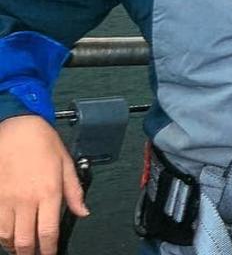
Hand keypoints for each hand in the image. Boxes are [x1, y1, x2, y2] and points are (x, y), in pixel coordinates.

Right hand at [0, 115, 87, 254]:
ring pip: (7, 236)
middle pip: (26, 240)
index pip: (48, 232)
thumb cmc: (43, 142)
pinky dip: (1, 235)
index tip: (51, 254)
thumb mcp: (67, 164)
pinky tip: (7, 235)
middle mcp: (26, 200)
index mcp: (48, 192)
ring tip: (22, 248)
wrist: (17, 129)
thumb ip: (74, 191)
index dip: (49, 250)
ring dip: (14, 247)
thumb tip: (83, 211)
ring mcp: (6, 200)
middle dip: (31, 253)